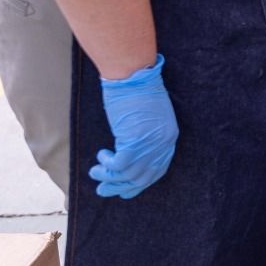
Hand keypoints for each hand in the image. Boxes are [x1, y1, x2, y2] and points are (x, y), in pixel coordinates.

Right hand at [90, 54, 178, 198]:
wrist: (134, 75)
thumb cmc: (138, 91)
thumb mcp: (149, 117)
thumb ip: (146, 135)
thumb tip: (131, 151)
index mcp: (169, 136)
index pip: (158, 170)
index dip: (141, 182)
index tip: (125, 187)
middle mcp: (163, 143)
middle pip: (143, 177)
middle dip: (121, 187)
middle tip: (103, 190)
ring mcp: (150, 143)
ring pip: (128, 175)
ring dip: (109, 178)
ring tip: (96, 172)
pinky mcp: (135, 140)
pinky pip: (119, 165)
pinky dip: (107, 165)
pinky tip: (101, 155)